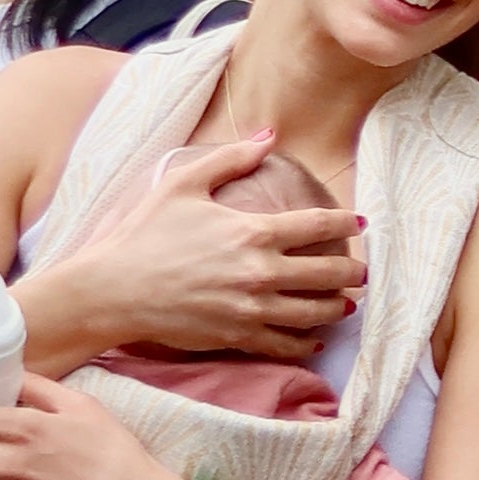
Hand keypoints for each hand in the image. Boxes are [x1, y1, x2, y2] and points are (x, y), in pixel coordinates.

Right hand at [35, 129, 363, 367]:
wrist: (114, 289)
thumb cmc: (146, 234)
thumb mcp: (184, 184)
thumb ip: (231, 159)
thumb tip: (268, 135)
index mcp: (253, 232)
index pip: (317, 226)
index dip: (345, 223)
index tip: (361, 223)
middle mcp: (260, 272)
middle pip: (326, 273)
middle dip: (352, 272)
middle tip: (364, 272)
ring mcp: (251, 308)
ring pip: (313, 313)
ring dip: (337, 307)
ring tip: (348, 304)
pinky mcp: (238, 336)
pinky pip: (286, 343)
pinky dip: (308, 342)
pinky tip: (317, 339)